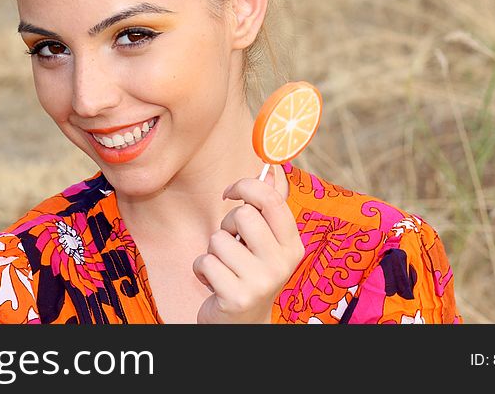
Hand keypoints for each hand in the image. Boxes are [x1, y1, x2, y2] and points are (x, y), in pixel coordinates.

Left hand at [192, 169, 302, 323]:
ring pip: (218, 239)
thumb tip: (273, 169)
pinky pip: (205, 262)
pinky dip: (202, 270)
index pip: (271, 200)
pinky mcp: (237, 297)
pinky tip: (214, 283)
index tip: (232, 192)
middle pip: (242, 215)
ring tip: (225, 267)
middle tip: (232, 243)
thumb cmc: (250, 273)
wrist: (244, 324)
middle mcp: (282, 263)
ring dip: (213, 251)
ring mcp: (261, 282)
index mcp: (292, 245)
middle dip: (227, 225)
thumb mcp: (265, 242)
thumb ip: (269, 206)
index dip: (247, 186)